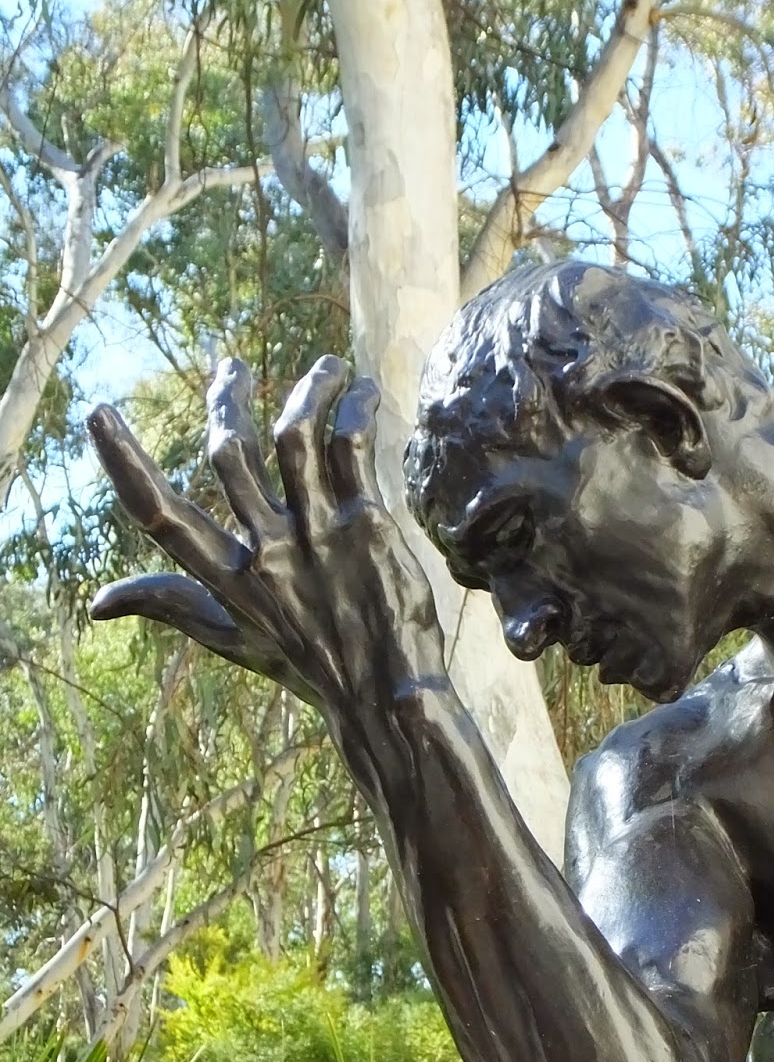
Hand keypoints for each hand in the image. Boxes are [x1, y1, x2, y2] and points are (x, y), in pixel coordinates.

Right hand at [88, 355, 443, 720]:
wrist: (387, 695)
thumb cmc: (310, 664)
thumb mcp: (234, 640)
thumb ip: (172, 606)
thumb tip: (98, 604)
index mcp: (230, 580)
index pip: (162, 518)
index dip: (125, 465)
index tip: (100, 414)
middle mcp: (268, 552)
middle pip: (228, 453)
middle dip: (224, 399)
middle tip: (229, 366)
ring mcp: (319, 534)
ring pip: (294, 434)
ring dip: (306, 389)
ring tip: (324, 368)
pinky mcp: (368, 524)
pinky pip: (351, 447)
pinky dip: (352, 409)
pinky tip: (360, 394)